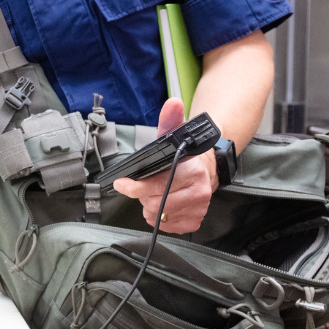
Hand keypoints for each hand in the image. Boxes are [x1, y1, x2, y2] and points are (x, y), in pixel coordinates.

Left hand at [111, 99, 221, 234]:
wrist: (207, 169)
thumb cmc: (184, 155)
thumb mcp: (174, 134)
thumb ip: (170, 119)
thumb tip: (173, 103)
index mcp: (192, 171)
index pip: (158, 185)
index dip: (135, 187)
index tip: (121, 184)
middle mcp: (199, 192)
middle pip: (154, 204)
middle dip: (144, 195)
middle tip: (147, 185)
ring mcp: (199, 208)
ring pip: (158, 216)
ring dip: (150, 206)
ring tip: (156, 193)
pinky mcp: (195, 220)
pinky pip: (167, 226)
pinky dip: (160, 218)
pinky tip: (163, 205)